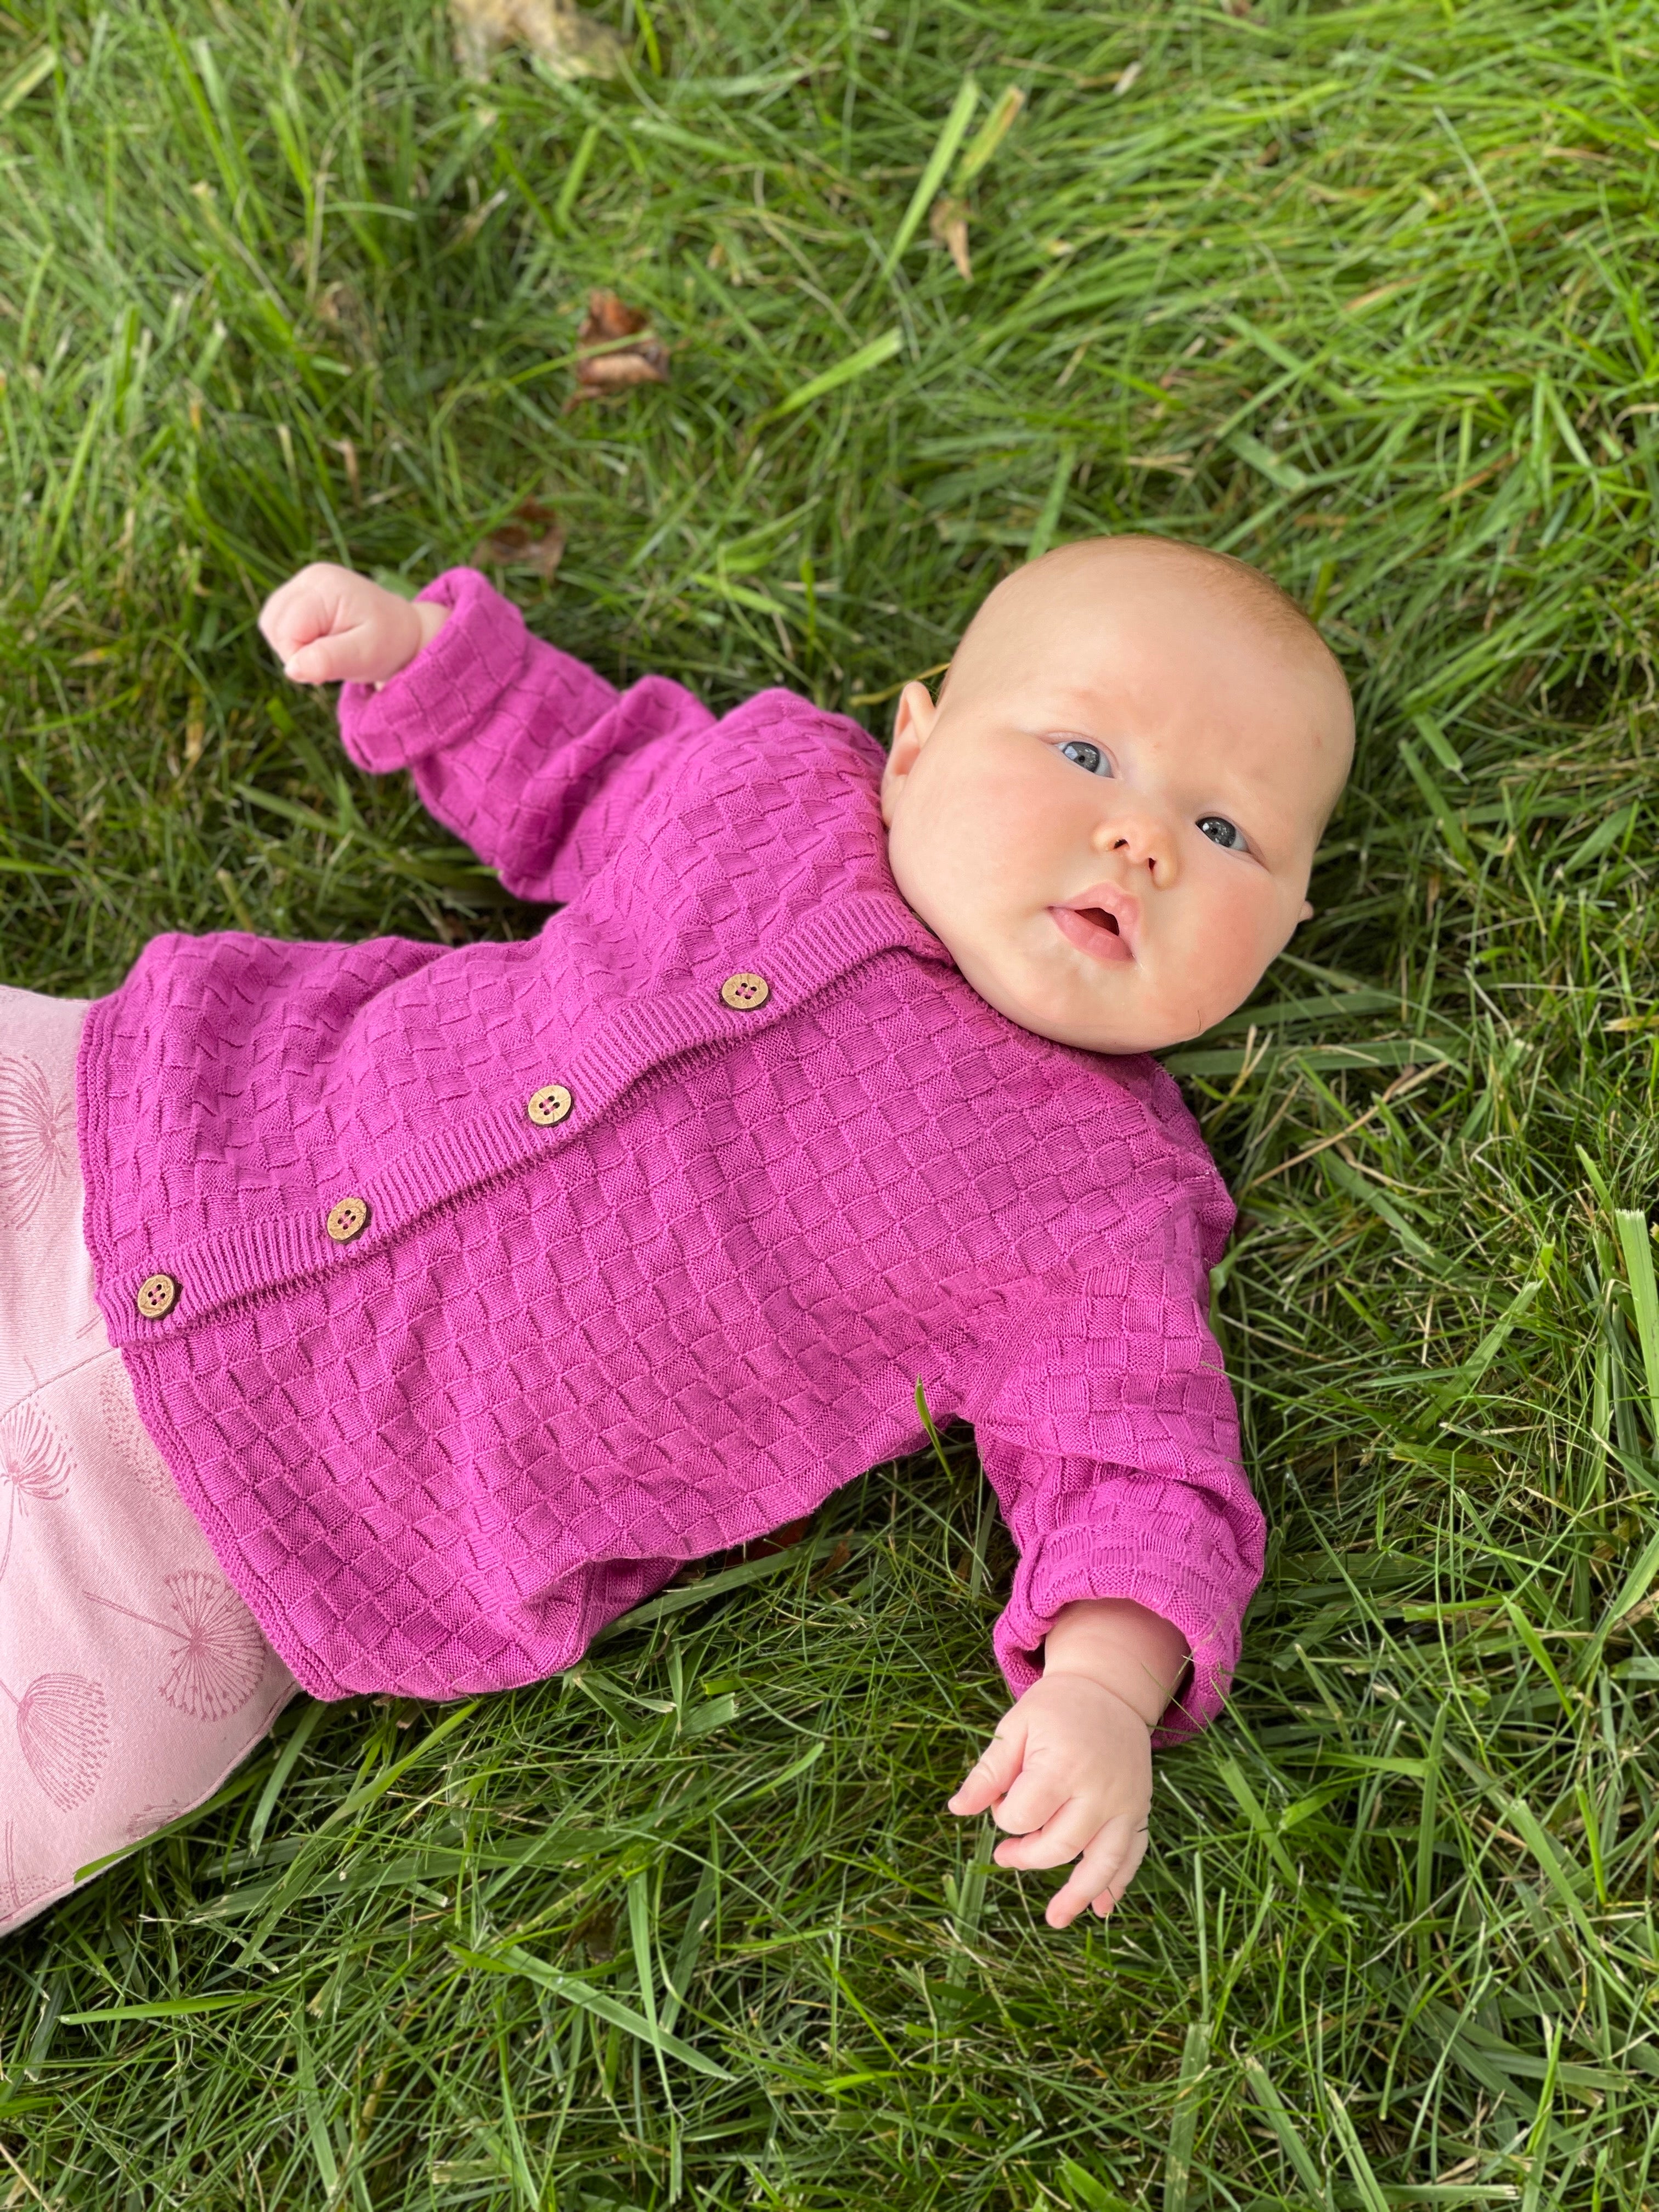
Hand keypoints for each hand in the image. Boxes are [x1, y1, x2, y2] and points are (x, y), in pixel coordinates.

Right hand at [258, 563, 447, 685]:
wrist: (403, 631)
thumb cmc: (388, 643)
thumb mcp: (365, 655)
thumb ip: (329, 660)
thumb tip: (292, 669)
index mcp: (325, 586)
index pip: (286, 630)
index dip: (301, 657)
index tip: (334, 662)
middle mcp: (310, 577)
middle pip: (273, 624)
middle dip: (296, 651)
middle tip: (334, 656)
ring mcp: (303, 582)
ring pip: (271, 624)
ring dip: (295, 647)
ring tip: (331, 648)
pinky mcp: (300, 594)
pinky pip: (279, 623)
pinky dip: (296, 640)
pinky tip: (322, 641)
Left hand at [948, 1597, 1188, 1928]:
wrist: (1107, 1690)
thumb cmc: (1054, 1709)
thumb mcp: (1014, 1728)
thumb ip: (988, 1772)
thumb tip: (957, 1810)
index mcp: (1063, 1766)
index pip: (1024, 1817)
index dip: (1004, 1816)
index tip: (1001, 1799)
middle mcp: (1099, 1790)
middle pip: (1060, 1844)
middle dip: (1027, 1856)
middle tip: (1004, 1856)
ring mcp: (1125, 1803)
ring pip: (1103, 1862)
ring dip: (1079, 1894)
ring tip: (1055, 1919)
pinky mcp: (1139, 1810)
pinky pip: (1132, 1854)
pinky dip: (1118, 1883)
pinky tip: (1101, 1908)